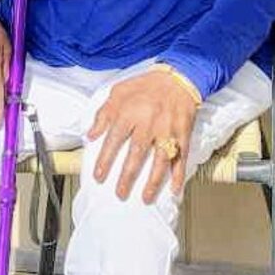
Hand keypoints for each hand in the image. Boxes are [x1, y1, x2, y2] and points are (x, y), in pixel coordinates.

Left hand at [87, 69, 197, 202]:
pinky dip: (179, 174)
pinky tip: (175, 189)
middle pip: (137, 153)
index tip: (99, 176)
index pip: (114, 139)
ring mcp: (168, 128)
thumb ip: (103, 114)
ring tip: (146, 198)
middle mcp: (149, 121)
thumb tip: (90, 135)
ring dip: (153, 181)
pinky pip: (181, 156)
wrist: (178, 76)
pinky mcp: (183, 132)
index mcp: (131, 111)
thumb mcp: (118, 92)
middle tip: (120, 193)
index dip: (105, 159)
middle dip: (127, 176)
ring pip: (160, 159)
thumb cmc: (145, 85)